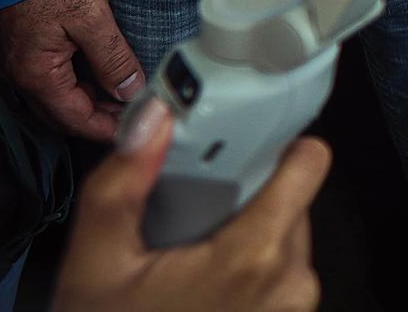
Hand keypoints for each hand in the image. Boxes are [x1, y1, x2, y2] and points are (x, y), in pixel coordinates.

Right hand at [0, 0, 145, 142]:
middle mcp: (21, 76)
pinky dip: (74, 87)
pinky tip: (95, 79)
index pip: (74, 118)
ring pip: (55, 100)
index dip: (105, 128)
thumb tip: (129, 89)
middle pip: (62, 115)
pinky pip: (49, 82)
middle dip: (97, 120)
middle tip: (130, 116)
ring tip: (119, 99)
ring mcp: (18, 64)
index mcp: (37, 75)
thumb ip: (112, 58)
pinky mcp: (22, 50)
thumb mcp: (93, 18)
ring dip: (86, 104)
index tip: (131, 128)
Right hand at [52, 96, 326, 311]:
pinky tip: (201, 293)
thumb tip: (156, 114)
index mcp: (255, 254)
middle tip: (192, 218)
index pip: (311, 163)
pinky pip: (280, 281)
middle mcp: (292, 282)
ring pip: (286, 242)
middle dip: (247, 200)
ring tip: (189, 261)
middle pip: (292, 203)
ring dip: (247, 240)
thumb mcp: (97, 262)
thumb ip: (125, 182)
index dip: (279, 146)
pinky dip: (250, 276)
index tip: (240, 147)